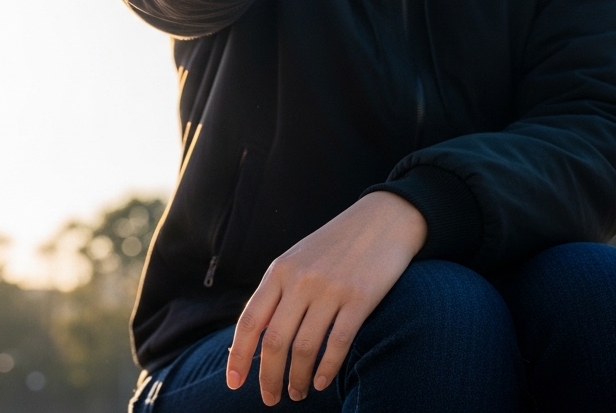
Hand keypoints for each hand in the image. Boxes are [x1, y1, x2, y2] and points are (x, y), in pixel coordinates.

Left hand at [226, 191, 426, 403]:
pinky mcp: (360, 298)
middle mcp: (300, 280)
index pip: (250, 321)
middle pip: (275, 341)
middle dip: (268, 376)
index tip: (233, 382)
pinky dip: (326, 368)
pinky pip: (338, 343)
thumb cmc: (335, 245)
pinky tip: (320, 382)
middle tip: (270, 399)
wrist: (381, 219)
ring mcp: (330, 289)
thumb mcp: (297, 260)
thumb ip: (278, 293)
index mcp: (279, 271)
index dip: (238, 355)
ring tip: (296, 393)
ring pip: (304, 347)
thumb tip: (256, 337)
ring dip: (297, 378)